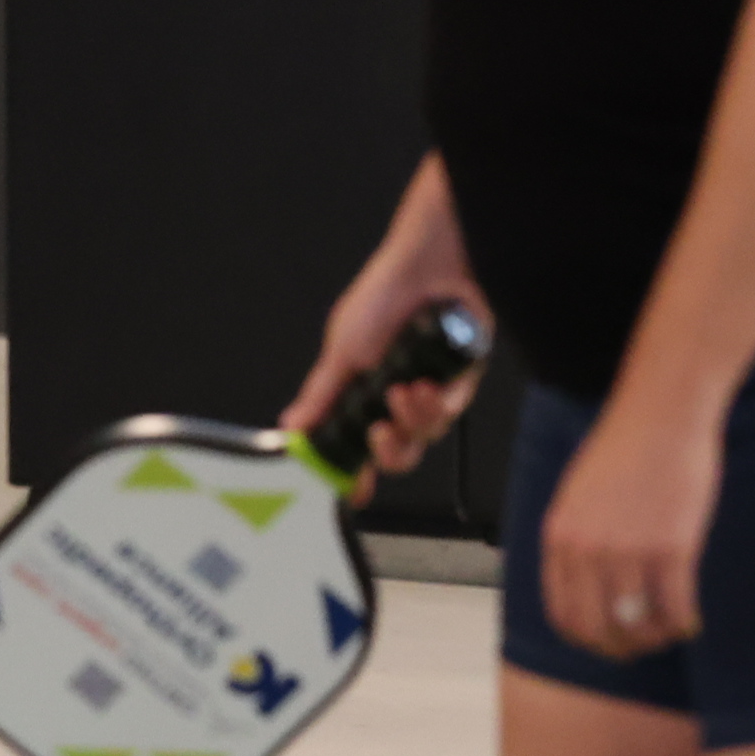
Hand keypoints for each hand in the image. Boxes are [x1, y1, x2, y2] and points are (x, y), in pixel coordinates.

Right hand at [280, 229, 485, 503]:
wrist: (428, 265)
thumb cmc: (382, 295)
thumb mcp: (343, 351)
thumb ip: (322, 394)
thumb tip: (292, 427)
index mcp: (364, 392)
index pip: (358, 445)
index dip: (355, 471)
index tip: (352, 490)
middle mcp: (398, 395)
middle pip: (398, 452)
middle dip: (390, 451)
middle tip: (380, 434)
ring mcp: (431, 389)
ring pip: (427, 434)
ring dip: (415, 418)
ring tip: (406, 390)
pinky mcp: (462, 379)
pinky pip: (453, 410)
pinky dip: (439, 404)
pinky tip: (428, 384)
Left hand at [538, 404, 718, 658]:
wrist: (662, 415)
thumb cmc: (626, 449)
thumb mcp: (578, 495)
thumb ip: (577, 540)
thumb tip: (588, 588)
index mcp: (560, 537)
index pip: (562, 612)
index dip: (586, 638)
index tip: (606, 641)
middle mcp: (588, 550)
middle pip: (597, 629)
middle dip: (620, 647)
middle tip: (642, 646)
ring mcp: (629, 551)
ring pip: (639, 624)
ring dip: (657, 637)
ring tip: (669, 629)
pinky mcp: (671, 548)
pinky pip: (676, 609)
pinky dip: (684, 623)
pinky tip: (691, 620)